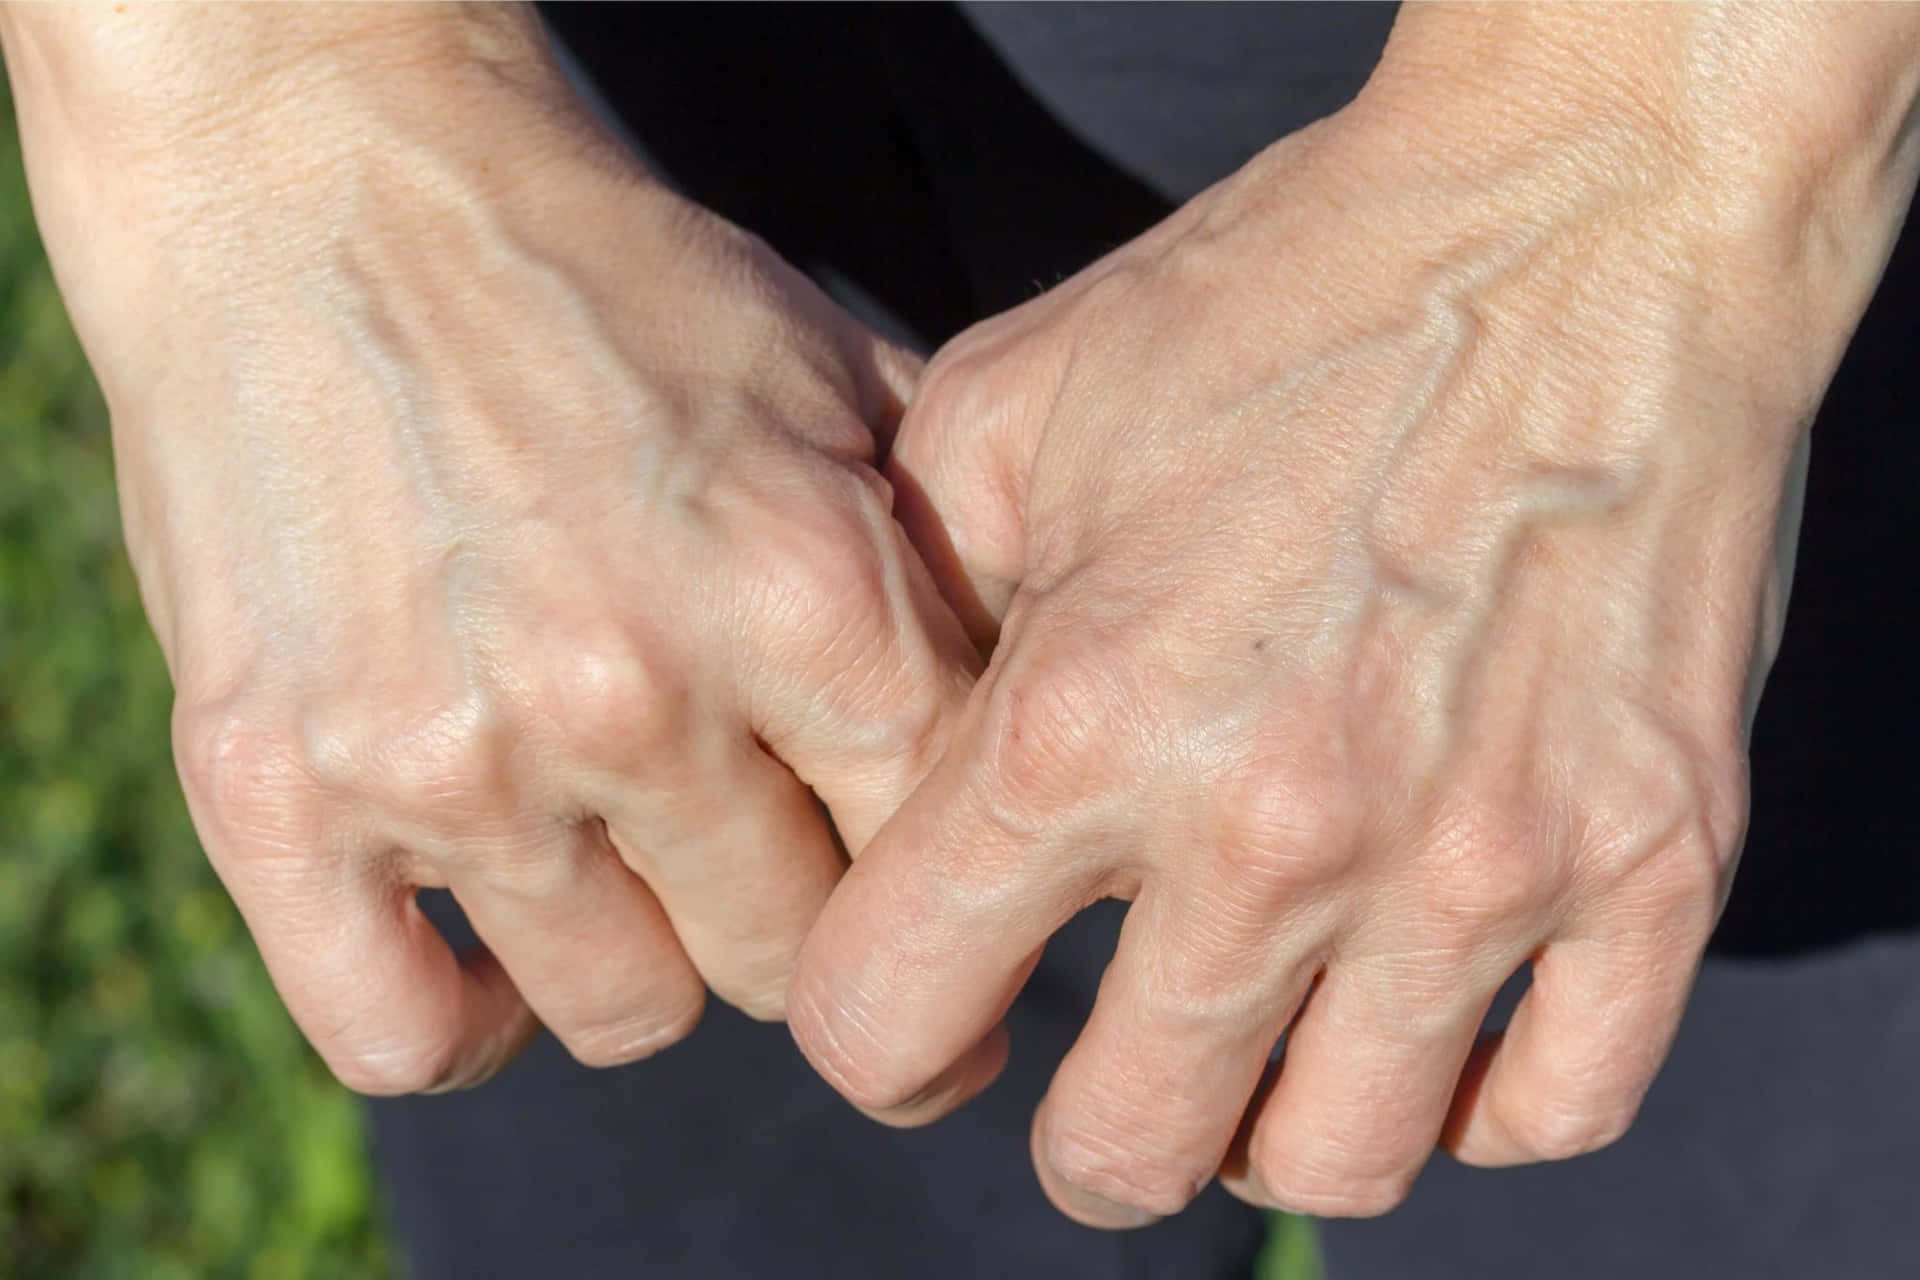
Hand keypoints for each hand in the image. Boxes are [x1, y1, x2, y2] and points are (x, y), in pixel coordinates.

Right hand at [5, 7, 975, 1091]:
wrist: (320, 185)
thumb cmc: (604, 286)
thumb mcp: (828, 374)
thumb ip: (948, 555)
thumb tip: (1055, 716)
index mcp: (803, 588)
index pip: (944, 850)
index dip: (962, 896)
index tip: (957, 936)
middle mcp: (633, 692)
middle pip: (796, 962)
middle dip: (803, 925)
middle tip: (778, 868)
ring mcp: (448, 756)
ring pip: (626, 1013)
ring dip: (645, 956)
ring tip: (627, 859)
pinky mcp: (275, 793)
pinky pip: (399, 1036)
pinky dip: (461, 1024)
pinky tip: (490, 952)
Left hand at [790, 6, 1919, 1223]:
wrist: (1580, 220)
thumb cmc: (1282, 302)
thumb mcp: (1014, 412)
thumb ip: (909, 609)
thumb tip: (868, 757)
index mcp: (1079, 718)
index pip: (890, 1018)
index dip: (883, 1034)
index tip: (935, 1003)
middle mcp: (1274, 822)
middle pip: (1119, 1152)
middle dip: (1079, 1131)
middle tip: (1099, 1061)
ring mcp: (1480, 857)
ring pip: (1337, 1159)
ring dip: (1269, 1129)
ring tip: (1263, 1047)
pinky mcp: (1654, 858)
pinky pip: (1554, 1105)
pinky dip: (1472, 1103)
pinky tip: (1428, 1019)